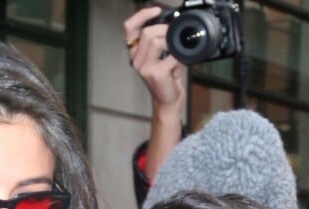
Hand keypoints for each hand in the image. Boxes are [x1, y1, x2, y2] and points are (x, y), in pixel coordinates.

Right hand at [124, 6, 185, 180]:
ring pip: (156, 40)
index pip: (129, 28)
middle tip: (174, 39)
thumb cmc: (167, 78)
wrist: (168, 100)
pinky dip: (179, 58)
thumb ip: (161, 40)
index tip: (156, 10)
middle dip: (164, 30)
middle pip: (147, 32)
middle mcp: (136, 60)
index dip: (141, 15)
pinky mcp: (155, 73)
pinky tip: (178, 67)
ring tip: (175, 54)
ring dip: (171, 43)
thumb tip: (172, 23)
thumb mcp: (161, 56)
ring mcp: (144, 67)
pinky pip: (171, 55)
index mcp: (135, 53)